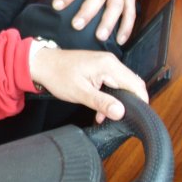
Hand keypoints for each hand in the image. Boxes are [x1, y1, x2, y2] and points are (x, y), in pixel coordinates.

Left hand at [29, 44, 148, 123]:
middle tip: (120, 119)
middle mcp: (110, 62)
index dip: (140, 101)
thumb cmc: (57, 75)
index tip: (137, 117)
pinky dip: (109, 96)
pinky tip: (100, 109)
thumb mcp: (80, 92)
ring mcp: (105, 63)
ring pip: (122, 85)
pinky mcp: (99, 68)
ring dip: (117, 101)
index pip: (136, 84)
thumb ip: (101, 102)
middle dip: (129, 103)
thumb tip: (121, 112)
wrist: (40, 63)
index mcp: (109, 65)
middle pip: (131, 84)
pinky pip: (112, 83)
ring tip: (104, 116)